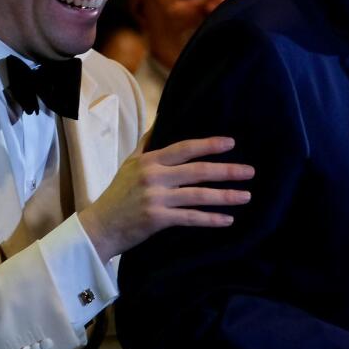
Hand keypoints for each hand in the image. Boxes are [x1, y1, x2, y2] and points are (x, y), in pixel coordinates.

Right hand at [79, 136, 253, 261]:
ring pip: (198, 195)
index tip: (230, 143)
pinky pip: (190, 218)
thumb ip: (147, 144)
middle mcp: (153, 177)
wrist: (98, 227)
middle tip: (250, 171)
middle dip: (226, 171)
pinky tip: (228, 220)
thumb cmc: (117, 195)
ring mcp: (155, 198)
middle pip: (197, 171)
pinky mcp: (157, 219)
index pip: (184, 148)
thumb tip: (160, 121)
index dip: (209, 145)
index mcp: (149, 161)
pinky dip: (210, 219)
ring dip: (225, 196)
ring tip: (245, 196)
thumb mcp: (129, 165)